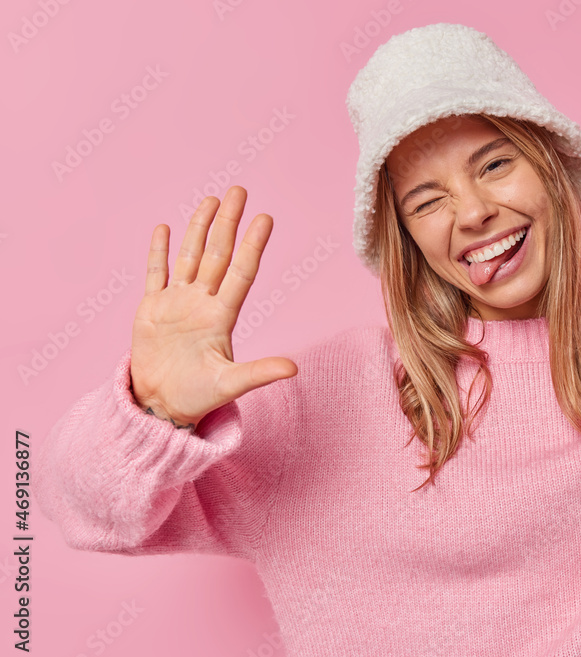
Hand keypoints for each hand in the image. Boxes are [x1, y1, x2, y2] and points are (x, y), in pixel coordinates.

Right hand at [130, 185, 297, 429]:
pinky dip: (160, 251)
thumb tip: (293, 368)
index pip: (241, 272)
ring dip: (199, 228)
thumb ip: (259, 373)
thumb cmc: (198, 397)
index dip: (253, 245)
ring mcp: (177, 303)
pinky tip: (166, 228)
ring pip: (190, 257)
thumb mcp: (230, 385)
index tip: (265, 218)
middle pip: (217, 254)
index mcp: (222, 317)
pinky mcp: (151, 309)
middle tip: (239, 190)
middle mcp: (202, 303)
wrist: (161, 406)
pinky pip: (155, 273)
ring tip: (211, 200)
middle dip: (228, 223)